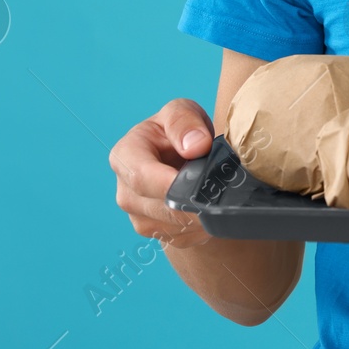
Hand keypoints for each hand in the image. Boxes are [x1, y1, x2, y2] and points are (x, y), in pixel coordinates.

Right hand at [109, 98, 216, 249]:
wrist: (185, 156)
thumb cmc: (180, 130)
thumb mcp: (181, 111)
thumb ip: (184, 121)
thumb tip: (195, 146)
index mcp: (124, 156)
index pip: (141, 177)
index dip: (171, 184)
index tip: (200, 183)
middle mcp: (126, 192)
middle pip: (161, 207)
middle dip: (195, 200)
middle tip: (224, 188)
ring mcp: (139, 217)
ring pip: (176, 226)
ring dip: (201, 213)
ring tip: (217, 191)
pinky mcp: (158, 233)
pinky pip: (185, 236)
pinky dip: (203, 224)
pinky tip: (210, 205)